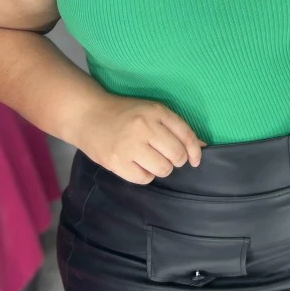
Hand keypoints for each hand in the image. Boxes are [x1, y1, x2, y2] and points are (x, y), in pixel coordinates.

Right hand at [74, 92, 207, 184]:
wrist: (88, 115)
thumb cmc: (124, 113)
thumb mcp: (151, 111)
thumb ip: (175, 127)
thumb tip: (201, 147)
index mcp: (156, 111)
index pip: (186, 134)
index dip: (195, 151)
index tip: (195, 160)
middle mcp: (144, 127)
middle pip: (177, 155)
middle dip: (176, 160)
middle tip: (165, 157)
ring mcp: (130, 145)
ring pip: (163, 169)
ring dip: (160, 168)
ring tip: (149, 160)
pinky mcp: (117, 162)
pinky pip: (144, 178)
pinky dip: (144, 175)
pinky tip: (136, 165)